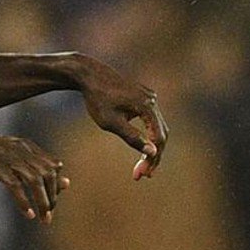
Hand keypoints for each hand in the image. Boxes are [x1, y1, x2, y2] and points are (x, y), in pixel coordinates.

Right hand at [0, 131, 70, 223]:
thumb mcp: (11, 160)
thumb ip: (36, 169)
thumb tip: (66, 183)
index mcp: (26, 146)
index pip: (52, 166)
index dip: (56, 186)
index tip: (52, 205)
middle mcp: (20, 148)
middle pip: (46, 173)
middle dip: (51, 196)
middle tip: (49, 216)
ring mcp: (6, 155)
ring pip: (33, 179)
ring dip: (41, 201)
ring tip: (43, 218)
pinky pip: (14, 184)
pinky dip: (23, 200)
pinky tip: (27, 212)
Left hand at [65, 53, 168, 179]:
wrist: (88, 74)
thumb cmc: (96, 99)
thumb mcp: (110, 122)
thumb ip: (132, 137)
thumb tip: (153, 152)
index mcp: (147, 106)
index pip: (158, 139)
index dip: (152, 159)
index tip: (142, 175)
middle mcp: (152, 100)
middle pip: (161, 134)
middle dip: (153, 156)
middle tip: (142, 175)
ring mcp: (149, 96)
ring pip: (158, 127)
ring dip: (151, 147)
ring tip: (141, 167)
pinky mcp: (143, 96)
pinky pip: (151, 119)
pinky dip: (148, 135)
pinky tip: (140, 148)